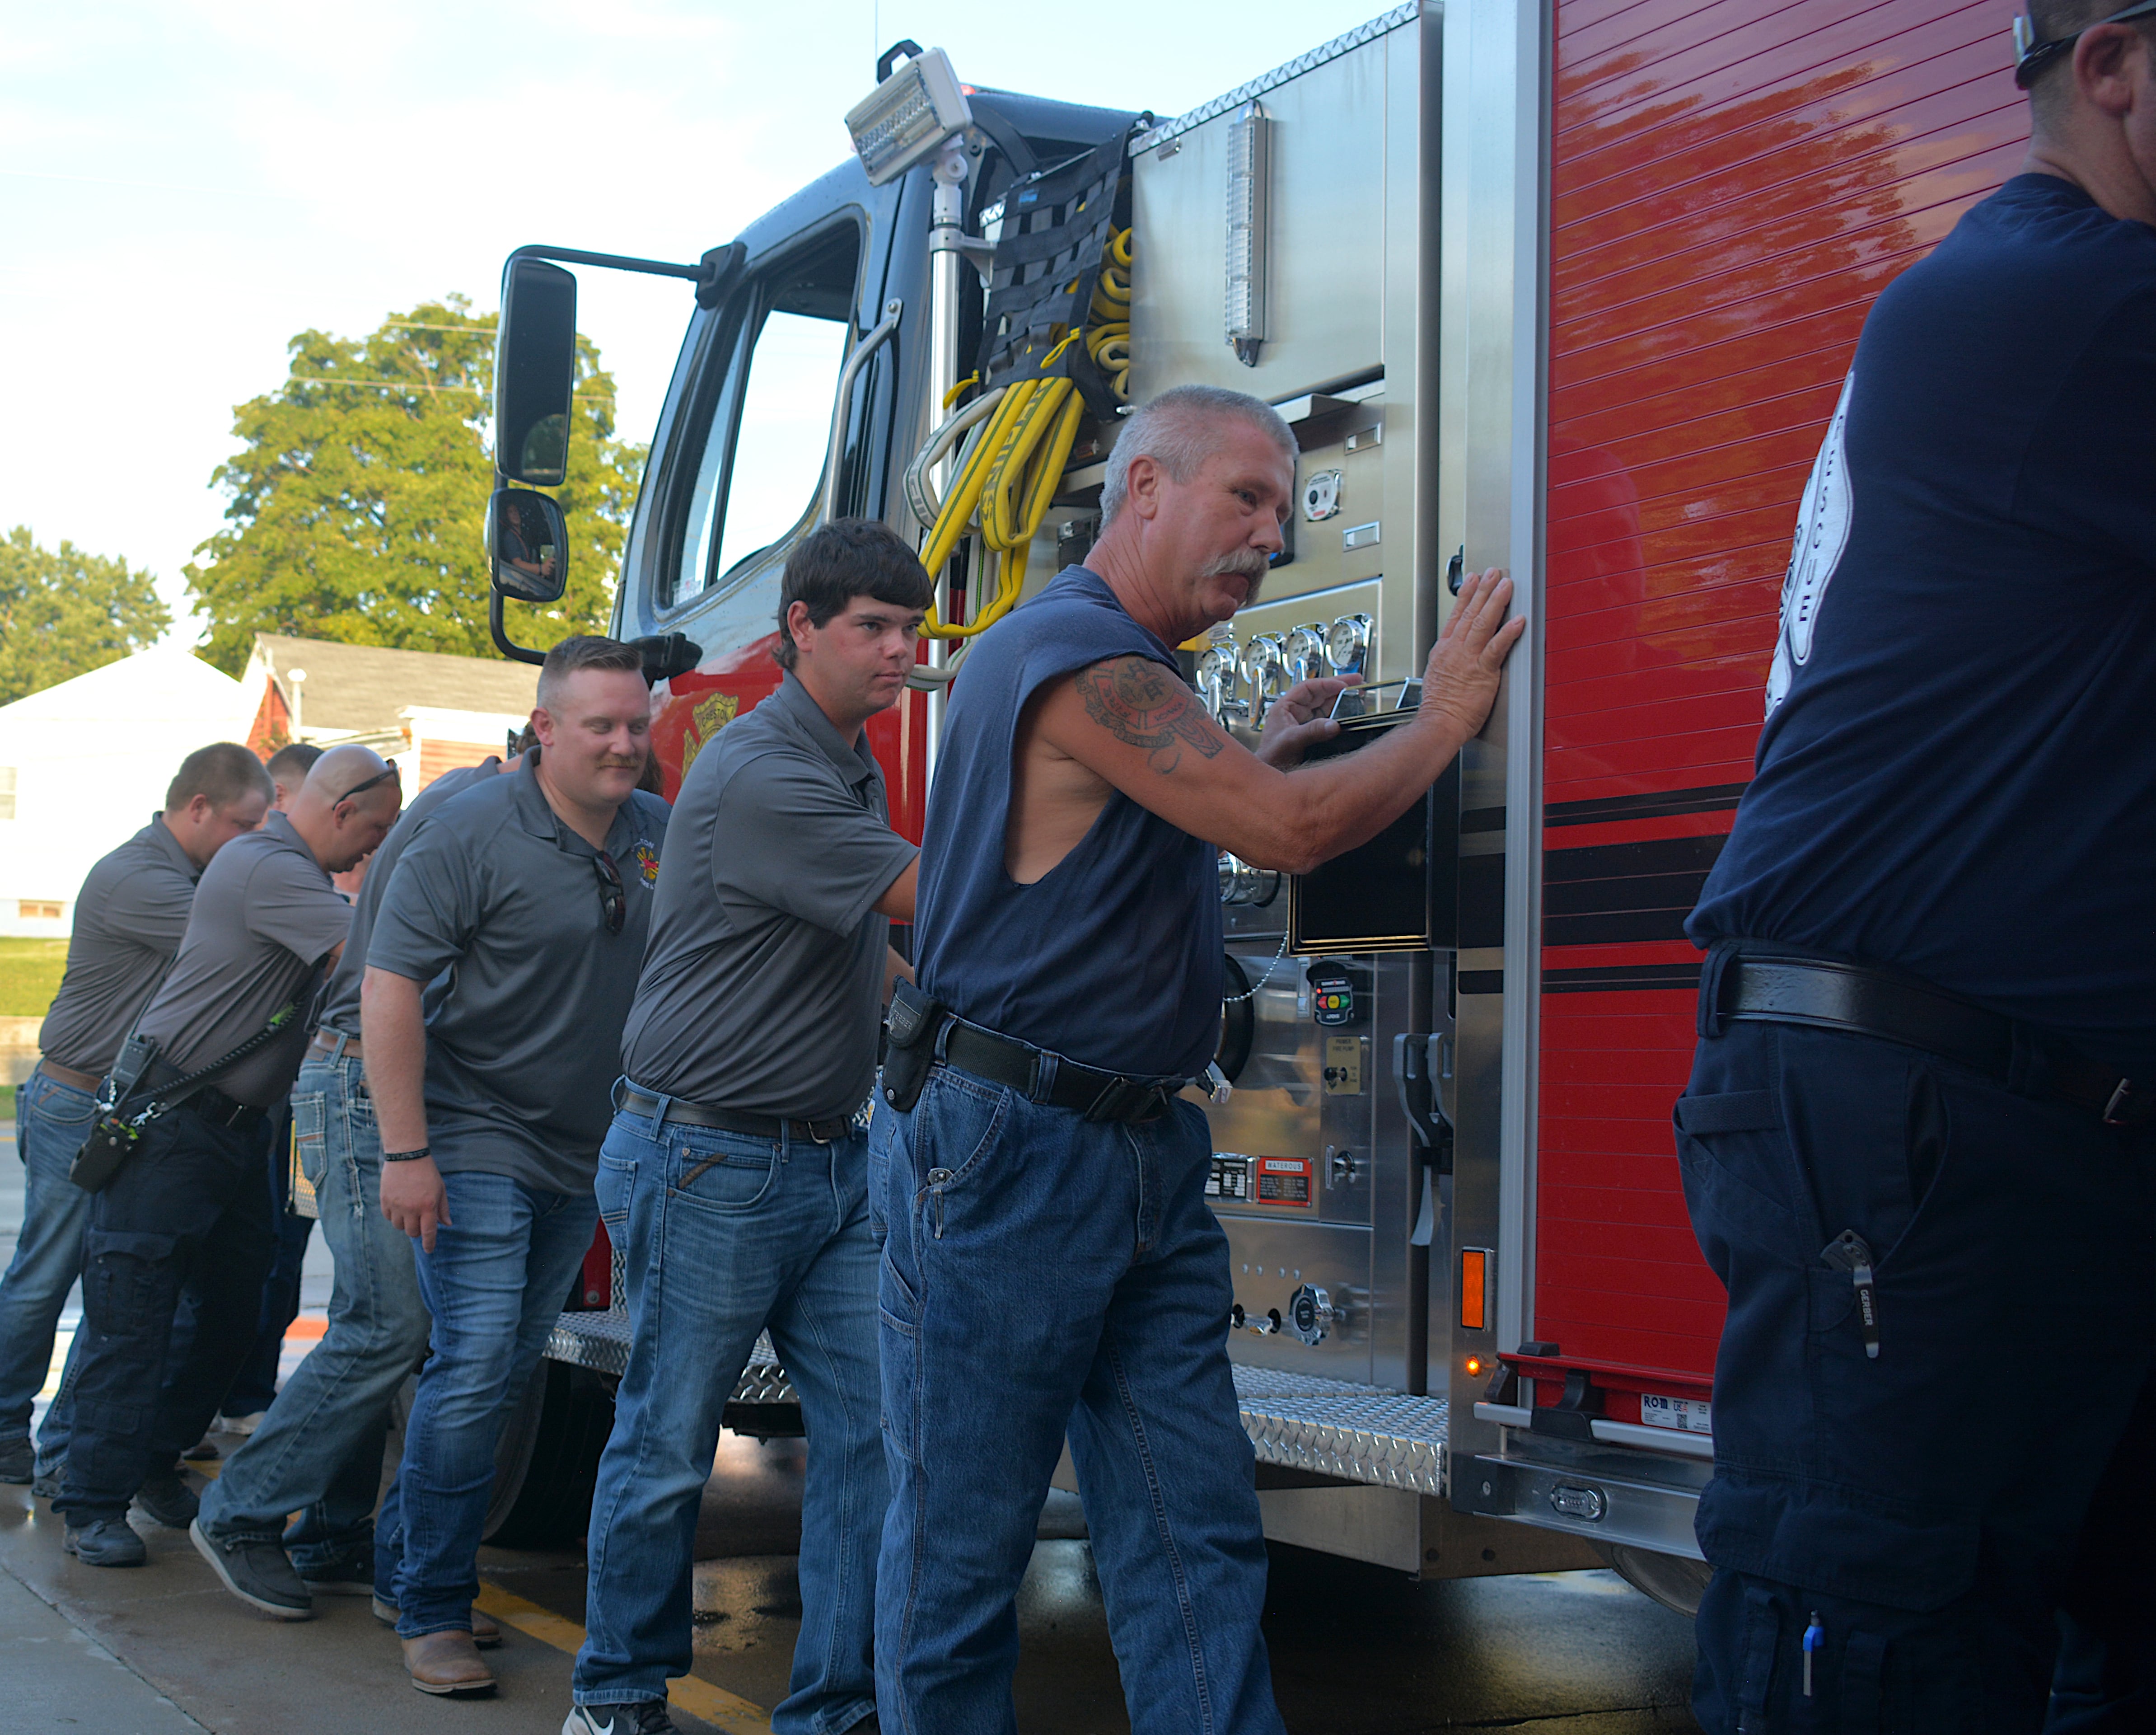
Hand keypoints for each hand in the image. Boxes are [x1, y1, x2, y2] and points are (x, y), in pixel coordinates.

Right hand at [380, 1155, 450, 1252]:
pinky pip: (388, 1217)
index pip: (428, 1232)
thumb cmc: (427, 1173)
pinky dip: (394, 1215)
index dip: (429, 1244)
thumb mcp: (440, 1189)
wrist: (407, 1156)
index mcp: (428, 1206)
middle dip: (417, 1231)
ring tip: (409, 1210)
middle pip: (412, 1232)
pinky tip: (399, 1205)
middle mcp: (411, 1208)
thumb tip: (447, 1224)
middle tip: (419, 1220)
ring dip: (405, 1223)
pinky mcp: (385, 1201)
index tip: (429, 1250)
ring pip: (399, 1227)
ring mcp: (396, 1205)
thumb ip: (443, 1209)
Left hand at [1255, 675, 1358, 767]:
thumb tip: (1333, 725)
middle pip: (1320, 694)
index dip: (1326, 684)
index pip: (1308, 688)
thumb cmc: (1270, 757)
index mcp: (1285, 707)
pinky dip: (1339, 716)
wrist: (1270, 775)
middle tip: (1357, 681)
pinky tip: (1350, 714)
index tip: (1343, 684)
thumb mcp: (1290, 741)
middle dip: (1338, 687)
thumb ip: (1311, 731)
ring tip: (1358, 695)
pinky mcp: (1311, 733)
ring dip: (1341, 700)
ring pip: (1325, 706)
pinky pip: (1327, 720)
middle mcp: (1295, 712)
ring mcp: (1304, 722)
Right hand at [1421, 568, 1524, 740]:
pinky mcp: (1483, 672)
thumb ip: (1448, 661)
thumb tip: (1454, 655)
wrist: (1439, 723)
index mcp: (1444, 651)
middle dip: (1483, 590)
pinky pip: (1497, 648)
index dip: (1465, 596)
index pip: (1456, 616)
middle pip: (1470, 613)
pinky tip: (1519, 620)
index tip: (1472, 581)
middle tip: (1493, 573)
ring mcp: (1468, 659)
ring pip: (1483, 623)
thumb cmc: (1440, 708)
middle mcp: (1455, 650)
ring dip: (1496, 602)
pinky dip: (1508, 633)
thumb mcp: (1437, 676)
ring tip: (1506, 585)